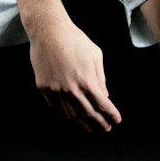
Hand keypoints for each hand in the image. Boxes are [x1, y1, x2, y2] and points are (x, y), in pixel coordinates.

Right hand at [28, 14, 121, 133]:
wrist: (49, 31)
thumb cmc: (74, 40)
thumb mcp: (95, 55)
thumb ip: (100, 78)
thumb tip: (104, 95)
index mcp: (87, 81)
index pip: (102, 104)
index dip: (111, 114)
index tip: (116, 120)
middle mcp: (71, 89)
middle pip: (88, 113)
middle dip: (99, 123)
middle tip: (105, 129)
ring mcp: (56, 90)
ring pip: (70, 114)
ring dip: (81, 123)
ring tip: (88, 128)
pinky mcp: (44, 87)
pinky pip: (54, 107)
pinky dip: (64, 115)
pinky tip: (70, 118)